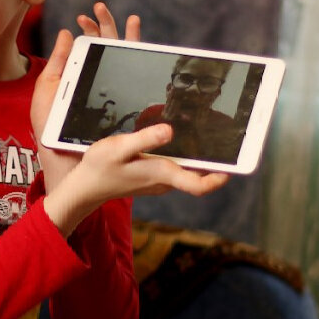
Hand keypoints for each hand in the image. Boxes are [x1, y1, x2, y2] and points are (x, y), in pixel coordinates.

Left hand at [31, 2, 136, 190]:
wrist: (66, 162)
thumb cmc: (53, 132)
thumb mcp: (46, 93)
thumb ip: (56, 64)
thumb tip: (67, 33)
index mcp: (81, 80)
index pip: (90, 50)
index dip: (90, 31)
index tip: (83, 16)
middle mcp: (101, 85)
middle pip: (109, 50)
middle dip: (106, 26)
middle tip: (99, 7)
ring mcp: (117, 94)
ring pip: (125, 60)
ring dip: (123, 35)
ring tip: (125, 16)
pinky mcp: (129, 106)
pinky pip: (139, 80)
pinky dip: (140, 57)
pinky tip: (141, 40)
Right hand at [32, 2, 228, 236]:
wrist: (84, 187)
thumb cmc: (100, 167)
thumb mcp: (119, 148)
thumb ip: (144, 139)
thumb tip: (170, 131)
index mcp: (162, 174)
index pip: (199, 185)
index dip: (219, 178)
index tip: (233, 165)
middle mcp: (165, 181)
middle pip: (198, 174)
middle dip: (214, 159)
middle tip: (226, 136)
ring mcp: (159, 181)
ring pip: (186, 170)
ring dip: (197, 156)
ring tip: (205, 131)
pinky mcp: (151, 177)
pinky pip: (174, 168)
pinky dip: (181, 156)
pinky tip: (178, 138)